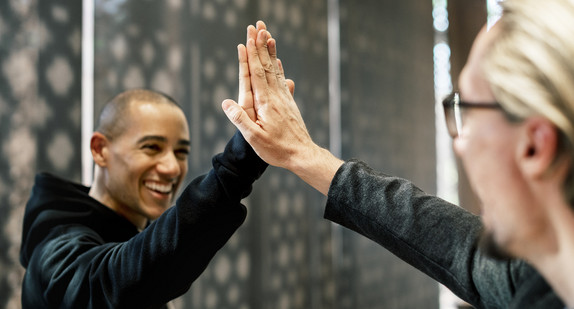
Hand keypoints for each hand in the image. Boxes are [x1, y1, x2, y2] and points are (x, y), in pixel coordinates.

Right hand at [223, 21, 342, 194]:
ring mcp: (284, 98)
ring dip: (270, 52)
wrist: (302, 155)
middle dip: (260, 45)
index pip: (256, 73)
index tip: (247, 37)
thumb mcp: (254, 138)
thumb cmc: (277, 150)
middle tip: (258, 25)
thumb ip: (240, 120)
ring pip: (276, 70)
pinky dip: (279, 68)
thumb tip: (226, 102)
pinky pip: (283, 81)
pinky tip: (278, 62)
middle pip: (266, 65)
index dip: (251, 54)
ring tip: (268, 35)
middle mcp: (276, 96)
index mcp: (265, 102)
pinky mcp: (289, 104)